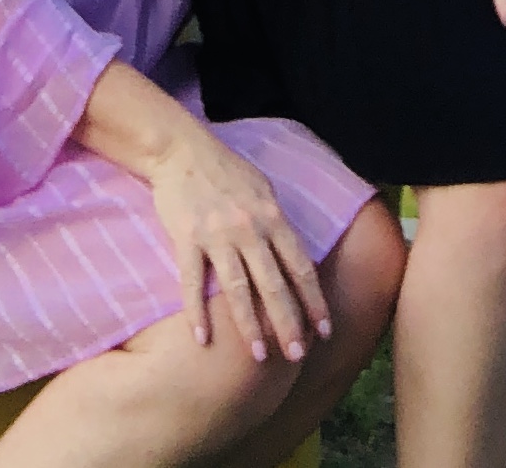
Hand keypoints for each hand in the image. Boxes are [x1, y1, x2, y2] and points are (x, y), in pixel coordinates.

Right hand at [146, 122, 331, 363]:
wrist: (181, 149)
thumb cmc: (225, 170)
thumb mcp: (263, 189)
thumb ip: (277, 223)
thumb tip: (296, 257)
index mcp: (271, 216)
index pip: (300, 266)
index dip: (314, 300)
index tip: (324, 330)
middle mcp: (249, 228)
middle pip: (274, 283)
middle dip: (288, 323)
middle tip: (297, 355)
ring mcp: (217, 234)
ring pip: (237, 288)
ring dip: (250, 325)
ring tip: (259, 355)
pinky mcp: (186, 237)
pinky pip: (192, 282)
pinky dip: (196, 312)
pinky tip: (202, 339)